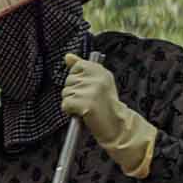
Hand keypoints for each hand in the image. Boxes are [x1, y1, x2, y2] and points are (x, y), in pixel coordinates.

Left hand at [62, 54, 156, 176]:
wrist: (117, 125)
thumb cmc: (106, 104)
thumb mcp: (98, 81)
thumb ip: (82, 66)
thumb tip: (67, 56)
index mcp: (100, 70)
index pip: (76, 67)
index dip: (78, 80)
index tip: (88, 89)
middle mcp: (96, 78)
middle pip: (69, 81)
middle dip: (74, 92)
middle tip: (89, 100)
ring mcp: (91, 91)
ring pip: (66, 93)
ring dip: (72, 103)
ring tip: (87, 107)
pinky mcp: (85, 103)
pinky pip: (65, 105)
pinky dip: (70, 112)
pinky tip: (83, 113)